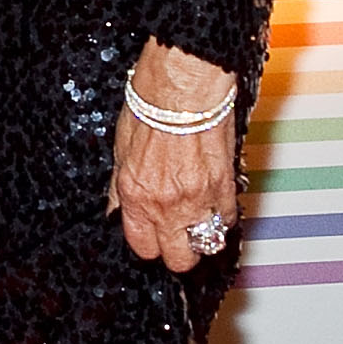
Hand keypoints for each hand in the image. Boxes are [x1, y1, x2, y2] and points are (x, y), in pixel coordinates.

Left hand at [108, 39, 237, 275]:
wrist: (183, 86)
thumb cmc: (150, 107)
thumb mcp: (119, 150)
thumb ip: (119, 188)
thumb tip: (114, 210)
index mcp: (136, 195)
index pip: (142, 247)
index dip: (149, 245)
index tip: (153, 237)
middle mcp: (166, 204)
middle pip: (179, 258)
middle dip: (179, 251)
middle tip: (179, 236)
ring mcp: (198, 198)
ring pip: (207, 243)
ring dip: (204, 236)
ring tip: (199, 220)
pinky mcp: (224, 186)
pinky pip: (228, 218)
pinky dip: (223, 214)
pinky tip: (216, 201)